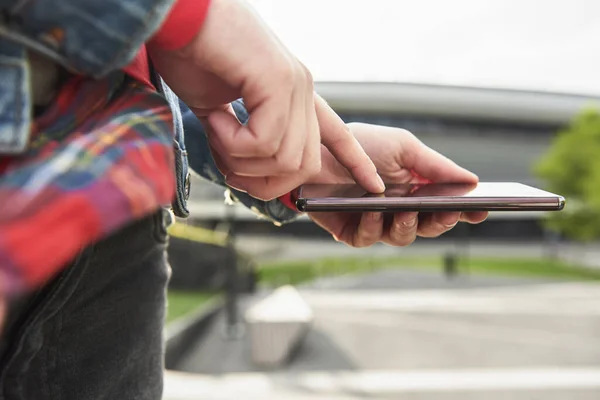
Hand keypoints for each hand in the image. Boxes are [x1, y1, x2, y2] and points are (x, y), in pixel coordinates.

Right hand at [149, 0, 382, 199]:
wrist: (173, 15)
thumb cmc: (191, 55)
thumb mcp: (221, 109)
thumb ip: (241, 139)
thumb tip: (243, 173)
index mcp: (293, 94)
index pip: (337, 134)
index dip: (355, 161)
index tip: (374, 186)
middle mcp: (301, 89)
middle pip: (305, 166)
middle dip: (263, 182)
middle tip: (228, 165)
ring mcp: (293, 84)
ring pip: (285, 160)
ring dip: (240, 160)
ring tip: (214, 130)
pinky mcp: (277, 81)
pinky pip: (265, 142)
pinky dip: (232, 144)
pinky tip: (215, 119)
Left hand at [308, 123, 487, 246]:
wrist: (318, 147)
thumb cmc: (362, 145)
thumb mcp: (402, 146)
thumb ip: (435, 165)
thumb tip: (472, 181)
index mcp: (417, 190)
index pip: (446, 207)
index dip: (465, 212)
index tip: (482, 210)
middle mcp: (399, 210)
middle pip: (429, 227)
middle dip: (440, 222)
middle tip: (447, 211)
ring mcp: (376, 222)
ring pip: (402, 238)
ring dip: (407, 225)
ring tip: (406, 210)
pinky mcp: (351, 231)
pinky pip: (367, 239)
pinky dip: (372, 227)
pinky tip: (372, 213)